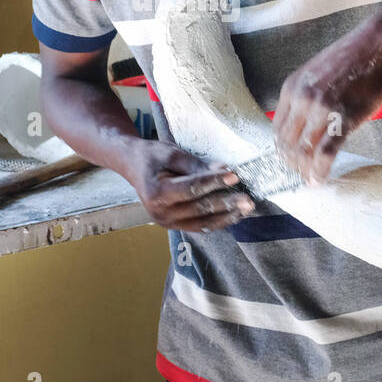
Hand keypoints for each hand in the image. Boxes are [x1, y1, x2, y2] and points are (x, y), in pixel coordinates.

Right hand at [124, 140, 254, 232]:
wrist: (133, 166)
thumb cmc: (152, 156)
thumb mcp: (173, 153)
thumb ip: (197, 166)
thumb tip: (225, 170)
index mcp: (156, 192)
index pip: (192, 189)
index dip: (214, 182)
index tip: (234, 175)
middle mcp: (160, 213)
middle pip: (199, 209)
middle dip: (226, 203)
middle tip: (248, 199)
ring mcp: (166, 222)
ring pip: (202, 223)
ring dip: (227, 217)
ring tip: (246, 209)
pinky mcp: (174, 226)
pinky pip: (199, 227)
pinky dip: (218, 222)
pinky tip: (234, 215)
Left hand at [273, 11, 381, 184]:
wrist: (381, 43)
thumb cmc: (354, 57)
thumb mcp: (317, 72)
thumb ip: (305, 95)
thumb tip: (302, 121)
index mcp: (291, 87)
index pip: (277, 128)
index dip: (283, 148)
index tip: (290, 159)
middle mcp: (301, 99)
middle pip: (287, 143)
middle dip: (292, 162)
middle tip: (300, 174)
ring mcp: (321, 110)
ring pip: (303, 151)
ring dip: (304, 170)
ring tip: (310, 179)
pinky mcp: (343, 119)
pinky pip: (324, 153)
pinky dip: (319, 171)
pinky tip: (319, 180)